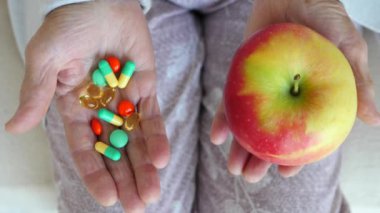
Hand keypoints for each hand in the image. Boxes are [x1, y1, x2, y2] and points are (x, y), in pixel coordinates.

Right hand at [5, 1, 169, 211]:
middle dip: (126, 178)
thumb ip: (36, 93)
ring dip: (145, 166)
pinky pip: (152, 116)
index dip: (95, 174)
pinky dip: (157, 137)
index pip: (84, 148)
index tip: (107, 198)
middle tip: (139, 205)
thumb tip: (14, 127)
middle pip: (114, 151)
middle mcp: (100, 109)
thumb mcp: (46, 58)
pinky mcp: (145, 87)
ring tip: (153, 192)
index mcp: (73, 107)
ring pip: (136, 140)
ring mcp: (124, 99)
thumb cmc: (68, 25)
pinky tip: (161, 159)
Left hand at [211, 0, 379, 181]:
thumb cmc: (324, 15)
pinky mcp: (242, 76)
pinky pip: (230, 101)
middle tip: (250, 179)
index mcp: (310, 99)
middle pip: (271, 136)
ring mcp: (262, 89)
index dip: (296, 157)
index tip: (284, 172)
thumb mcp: (346, 48)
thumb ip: (357, 82)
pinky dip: (223, 119)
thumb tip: (375, 120)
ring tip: (232, 166)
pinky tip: (218, 136)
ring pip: (249, 125)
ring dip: (239, 148)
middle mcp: (284, 99)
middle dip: (260, 159)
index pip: (303, 135)